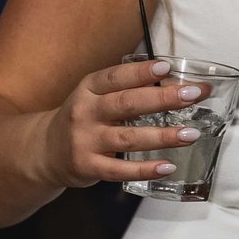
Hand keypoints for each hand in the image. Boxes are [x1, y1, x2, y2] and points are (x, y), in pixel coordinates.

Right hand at [31, 57, 214, 191]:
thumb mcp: (96, 97)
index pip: (116, 76)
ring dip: (163, 136)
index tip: (167, 68)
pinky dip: (145, 169)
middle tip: (193, 95)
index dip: (141, 72)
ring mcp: (85, 140)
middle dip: (163, 99)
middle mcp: (85, 111)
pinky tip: (167, 167)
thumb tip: (174, 84)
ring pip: (128, 137)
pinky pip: (120, 169)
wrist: (45, 150)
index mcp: (89, 88)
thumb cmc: (84, 118)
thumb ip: (127, 90)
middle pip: (127, 103)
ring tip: (191, 134)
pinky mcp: (87, 166)